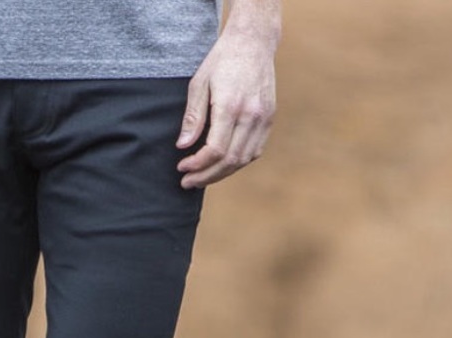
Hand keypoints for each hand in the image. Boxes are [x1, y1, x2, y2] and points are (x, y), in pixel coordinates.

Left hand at [176, 32, 276, 188]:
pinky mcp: (269, 119)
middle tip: (188, 182)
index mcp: (230, 105)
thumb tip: (183, 146)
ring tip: (202, 177)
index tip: (182, 168)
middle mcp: (251, 115)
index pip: (215, 150)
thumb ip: (192, 117)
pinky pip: (254, 151)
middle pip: (230, 161)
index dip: (197, 165)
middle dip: (206, 176)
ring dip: (221, 174)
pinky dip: (237, 163)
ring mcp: (263, 118)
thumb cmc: (222, 60)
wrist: (253, 42)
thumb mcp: (199, 83)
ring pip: (243, 160)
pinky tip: (221, 164)